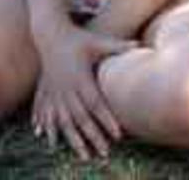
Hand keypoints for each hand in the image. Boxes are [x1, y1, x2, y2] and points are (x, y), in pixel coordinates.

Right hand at [31, 21, 136, 160]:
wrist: (50, 32)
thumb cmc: (78, 38)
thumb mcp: (96, 41)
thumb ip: (117, 46)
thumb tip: (140, 45)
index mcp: (80, 76)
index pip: (95, 103)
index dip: (106, 119)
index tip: (118, 135)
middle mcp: (66, 86)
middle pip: (81, 117)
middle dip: (93, 136)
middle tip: (106, 153)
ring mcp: (55, 90)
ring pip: (64, 121)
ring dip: (74, 139)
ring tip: (85, 156)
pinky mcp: (48, 91)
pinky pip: (49, 115)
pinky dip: (50, 128)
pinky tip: (51, 142)